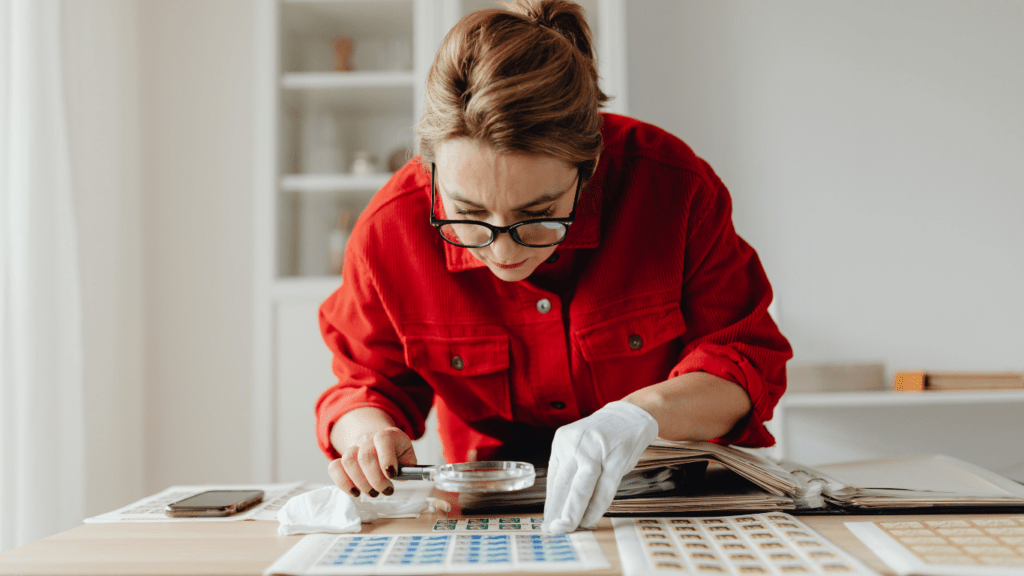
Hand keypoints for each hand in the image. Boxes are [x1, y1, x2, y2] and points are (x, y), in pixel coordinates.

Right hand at [327, 417, 416, 498]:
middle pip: (365, 455)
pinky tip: (355, 492)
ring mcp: (353, 448)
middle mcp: (368, 439)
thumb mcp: (408, 457)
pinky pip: (334, 468)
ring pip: (348, 461)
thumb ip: (408, 467)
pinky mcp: (341, 460)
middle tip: (385, 490)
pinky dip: (343, 483)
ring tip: (373, 492)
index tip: (392, 475)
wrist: (378, 443)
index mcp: (388, 435)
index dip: (386, 458)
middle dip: (376, 479)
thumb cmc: (395, 454)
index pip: (383, 439)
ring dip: (361, 483)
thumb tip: (401, 476)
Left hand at [543, 400, 658, 533]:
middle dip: (557, 511)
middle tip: (552, 530)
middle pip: (563, 484)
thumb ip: (570, 471)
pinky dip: (596, 507)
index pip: (553, 479)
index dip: (550, 503)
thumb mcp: (579, 447)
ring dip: (573, 512)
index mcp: (562, 441)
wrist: (629, 415)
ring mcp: (595, 450)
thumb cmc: (601, 437)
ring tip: (568, 528)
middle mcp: (575, 444)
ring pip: (581, 488)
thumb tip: (560, 505)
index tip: (547, 521)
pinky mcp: (616, 458)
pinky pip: (604, 489)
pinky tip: (591, 518)